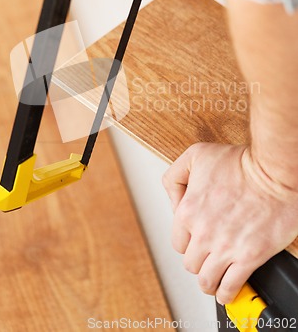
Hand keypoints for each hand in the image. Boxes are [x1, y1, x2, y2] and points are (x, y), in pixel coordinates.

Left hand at [162, 142, 297, 304]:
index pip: (177, 241)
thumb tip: (173, 199)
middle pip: (190, 263)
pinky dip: (226, 293)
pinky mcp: (249, 257)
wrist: (275, 172)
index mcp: (188, 210)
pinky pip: (230, 288)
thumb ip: (176, 175)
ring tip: (214, 277)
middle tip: (206, 256)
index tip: (196, 240)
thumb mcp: (197, 155)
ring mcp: (225, 247)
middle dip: (198, 260)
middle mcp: (203, 232)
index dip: (187, 241)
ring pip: (206, 280)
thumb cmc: (241, 162)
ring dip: (208, 281)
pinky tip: (227, 290)